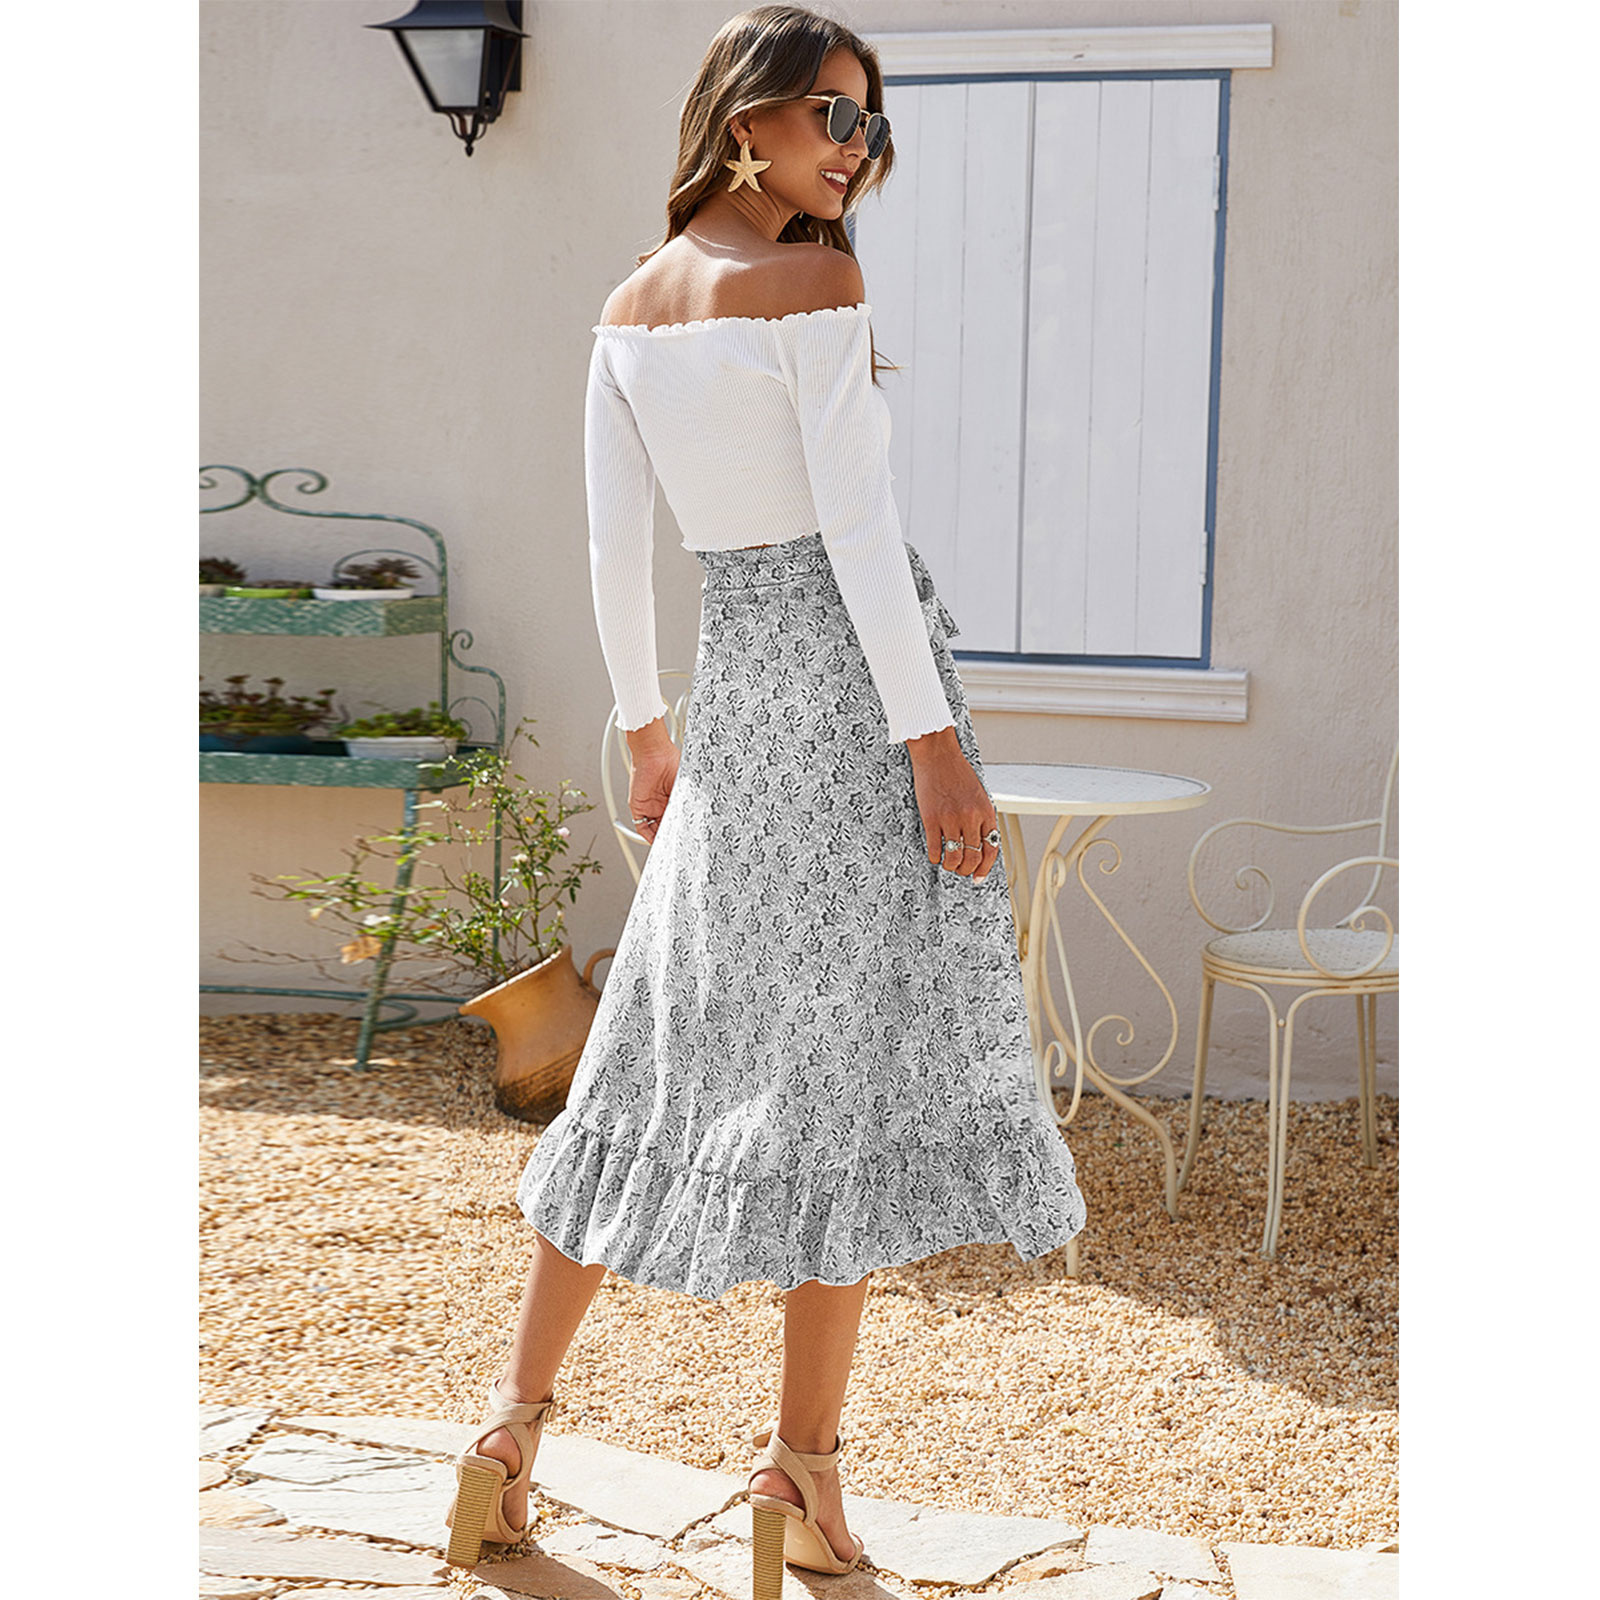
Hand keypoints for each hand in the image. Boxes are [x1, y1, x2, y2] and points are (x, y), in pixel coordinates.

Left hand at [625, 717, 679, 844]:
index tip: (690, 839)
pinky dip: (649, 836)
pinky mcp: (638, 807)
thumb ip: (689, 801)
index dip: (682, 829)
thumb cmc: (671, 762)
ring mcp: (649, 806)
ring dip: (661, 839)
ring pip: (655, 829)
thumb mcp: (686, 785)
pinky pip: (642, 827)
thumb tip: (698, 818)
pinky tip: (658, 842)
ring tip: (671, 847)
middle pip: (665, 826)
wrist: (654, 752)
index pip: (677, 819)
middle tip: (682, 847)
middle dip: (672, 837)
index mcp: (673, 798)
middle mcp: (660, 804)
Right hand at [905, 726, 998, 880]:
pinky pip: (935, 847)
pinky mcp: (932, 818)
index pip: (991, 849)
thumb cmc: (957, 771)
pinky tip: (934, 855)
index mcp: (986, 811)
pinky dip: (935, 856)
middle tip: (961, 870)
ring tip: (947, 864)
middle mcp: (971, 817)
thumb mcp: (978, 794)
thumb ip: (981, 817)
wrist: (938, 754)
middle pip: (973, 857)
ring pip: (954, 857)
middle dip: (967, 870)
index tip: (978, 876)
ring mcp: (951, 818)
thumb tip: (979, 842)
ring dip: (951, 866)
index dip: (985, 868)